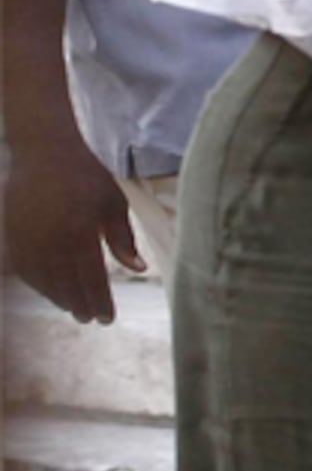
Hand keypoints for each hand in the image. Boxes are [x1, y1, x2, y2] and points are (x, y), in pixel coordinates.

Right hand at [3, 133, 137, 323]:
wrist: (43, 151)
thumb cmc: (86, 177)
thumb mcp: (112, 204)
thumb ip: (123, 239)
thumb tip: (140, 270)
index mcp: (80, 230)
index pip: (91, 277)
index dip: (99, 301)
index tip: (107, 319)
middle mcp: (51, 237)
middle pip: (66, 283)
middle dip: (79, 304)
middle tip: (91, 320)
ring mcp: (27, 236)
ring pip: (42, 279)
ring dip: (57, 297)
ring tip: (73, 308)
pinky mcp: (11, 232)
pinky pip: (23, 267)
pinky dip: (36, 283)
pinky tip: (48, 291)